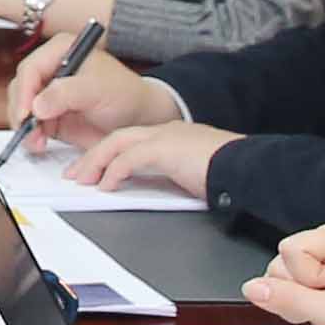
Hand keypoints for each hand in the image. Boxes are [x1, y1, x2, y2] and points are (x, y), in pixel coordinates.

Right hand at [3, 35, 156, 136]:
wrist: (138, 117)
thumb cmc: (124, 94)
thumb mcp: (97, 89)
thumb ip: (67, 94)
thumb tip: (37, 106)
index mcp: (60, 50)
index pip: (31, 69)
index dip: (25, 92)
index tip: (27, 114)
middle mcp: (50, 69)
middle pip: (21, 89)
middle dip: (22, 112)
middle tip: (29, 132)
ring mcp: (48, 93)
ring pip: (22, 109)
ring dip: (25, 127)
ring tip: (37, 142)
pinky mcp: (50, 115)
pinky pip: (31, 125)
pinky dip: (31, 136)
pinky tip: (39, 143)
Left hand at [75, 119, 227, 197]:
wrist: (249, 166)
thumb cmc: (230, 172)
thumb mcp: (195, 174)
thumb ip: (176, 176)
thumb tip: (161, 192)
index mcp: (173, 135)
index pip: (131, 138)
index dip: (108, 153)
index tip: (94, 169)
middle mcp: (165, 132)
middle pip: (118, 138)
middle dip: (93, 156)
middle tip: (76, 175)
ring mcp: (165, 137)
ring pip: (117, 144)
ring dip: (96, 162)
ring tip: (82, 181)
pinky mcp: (165, 149)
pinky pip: (130, 158)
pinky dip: (113, 171)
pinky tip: (105, 186)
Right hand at [242, 221, 324, 324]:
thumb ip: (290, 299)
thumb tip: (254, 288)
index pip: (290, 251)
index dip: (305, 280)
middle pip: (279, 263)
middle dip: (297, 292)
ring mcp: (315, 260)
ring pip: (274, 277)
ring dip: (293, 301)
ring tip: (324, 308)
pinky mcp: (306, 277)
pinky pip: (278, 288)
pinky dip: (291, 305)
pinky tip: (315, 310)